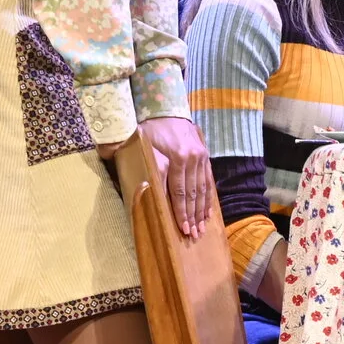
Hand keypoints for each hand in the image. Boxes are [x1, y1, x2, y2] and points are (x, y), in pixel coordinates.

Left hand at [141, 115, 215, 239]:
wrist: (166, 109)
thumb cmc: (150, 129)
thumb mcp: (141, 143)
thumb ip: (140, 159)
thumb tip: (135, 176)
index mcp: (177, 157)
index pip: (179, 191)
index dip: (181, 211)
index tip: (182, 228)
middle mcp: (192, 159)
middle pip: (193, 193)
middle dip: (193, 216)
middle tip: (193, 235)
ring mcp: (201, 158)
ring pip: (203, 189)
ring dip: (202, 210)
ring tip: (202, 227)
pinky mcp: (205, 156)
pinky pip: (208, 180)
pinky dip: (208, 198)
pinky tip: (208, 211)